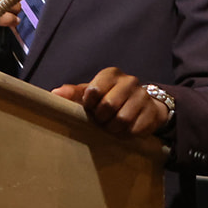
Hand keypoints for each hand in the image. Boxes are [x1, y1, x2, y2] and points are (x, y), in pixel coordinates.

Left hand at [52, 67, 170, 136]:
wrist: (143, 105)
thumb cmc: (110, 98)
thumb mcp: (91, 93)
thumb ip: (73, 93)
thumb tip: (54, 94)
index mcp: (111, 74)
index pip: (93, 91)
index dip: (89, 104)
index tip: (90, 108)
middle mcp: (129, 81)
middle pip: (108, 106)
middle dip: (102, 119)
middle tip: (102, 120)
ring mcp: (142, 96)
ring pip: (122, 119)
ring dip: (113, 128)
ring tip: (112, 126)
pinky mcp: (152, 112)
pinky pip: (135, 129)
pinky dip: (127, 134)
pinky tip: (125, 129)